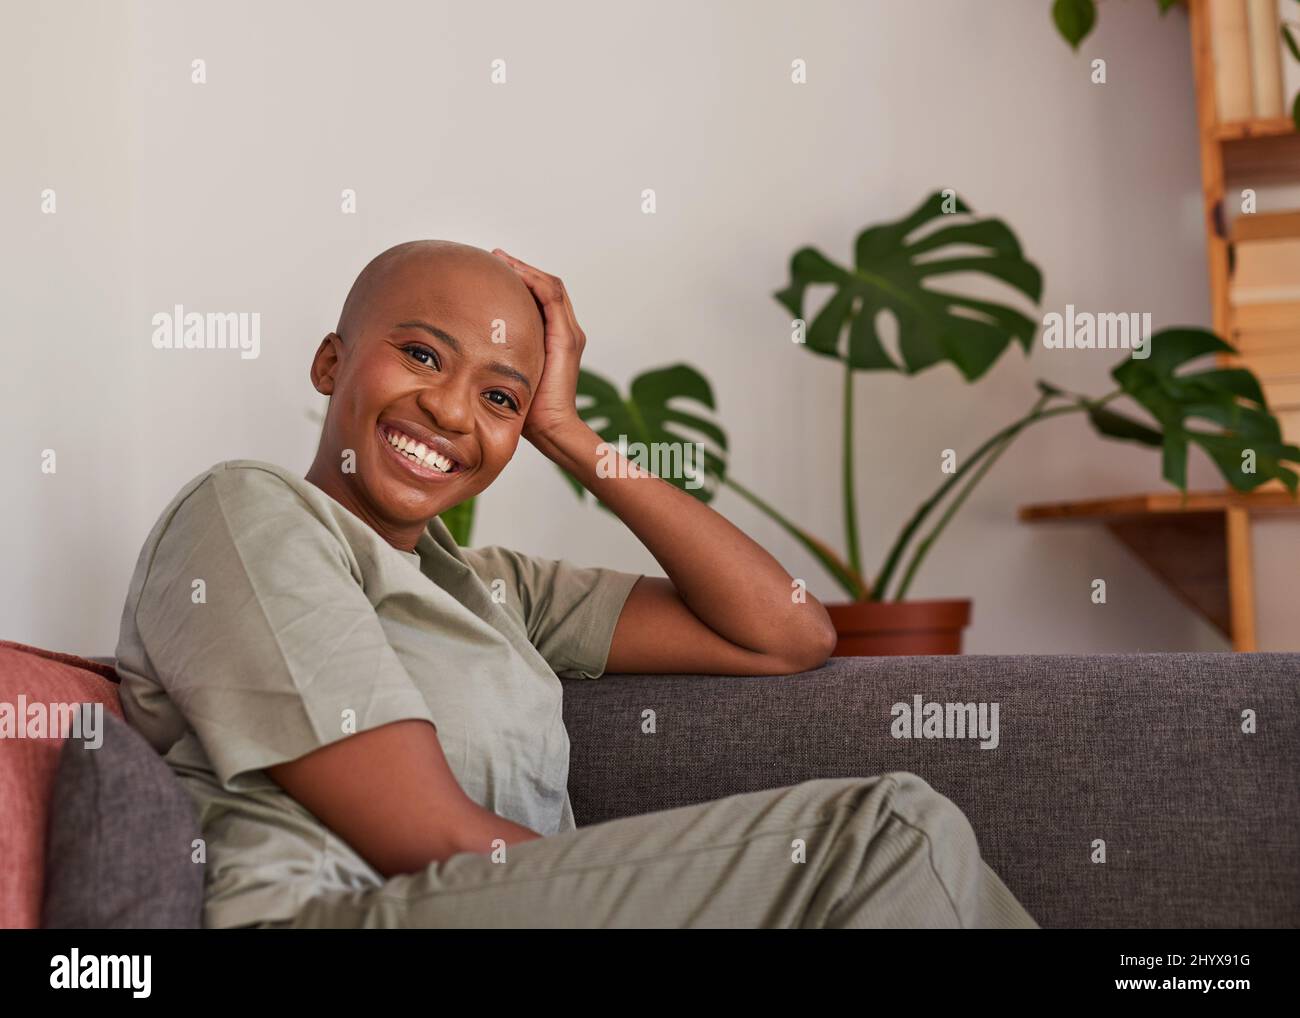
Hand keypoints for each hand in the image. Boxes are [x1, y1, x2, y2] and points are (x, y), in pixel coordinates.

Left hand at [490, 248, 586, 444]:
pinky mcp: (566, 338)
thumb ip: (498, 355)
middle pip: (546, 286)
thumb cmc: (527, 409)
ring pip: (550, 286)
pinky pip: (551, 297)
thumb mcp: (509, 373)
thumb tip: (464, 345)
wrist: (550, 428)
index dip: (520, 280)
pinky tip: (512, 273)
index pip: (541, 298)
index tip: (493, 272)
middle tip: (495, 258)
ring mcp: (569, 334)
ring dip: (525, 269)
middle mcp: (566, 332)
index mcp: (555, 338)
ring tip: (501, 259)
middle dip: (521, 269)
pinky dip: (533, 281)